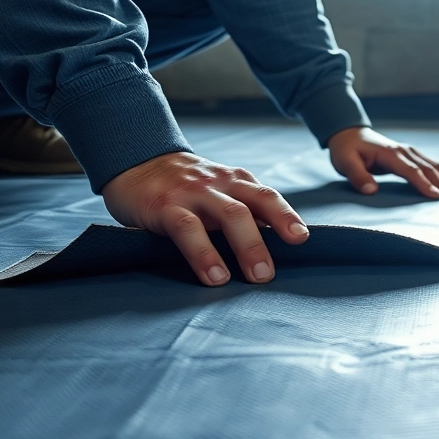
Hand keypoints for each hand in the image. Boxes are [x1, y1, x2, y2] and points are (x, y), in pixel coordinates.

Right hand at [101, 151, 308, 285]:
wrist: (136, 161)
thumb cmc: (185, 186)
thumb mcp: (217, 191)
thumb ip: (241, 211)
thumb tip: (272, 247)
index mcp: (237, 181)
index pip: (268, 197)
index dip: (287, 216)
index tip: (302, 238)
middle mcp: (220, 183)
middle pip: (255, 205)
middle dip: (270, 237)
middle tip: (273, 271)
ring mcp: (194, 192)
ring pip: (229, 215)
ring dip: (246, 246)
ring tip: (256, 276)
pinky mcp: (166, 205)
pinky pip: (189, 229)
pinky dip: (205, 254)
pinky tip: (214, 275)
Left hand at [328, 126, 438, 198]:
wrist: (348, 134)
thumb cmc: (346, 150)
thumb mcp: (345, 163)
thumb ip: (357, 176)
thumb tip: (371, 191)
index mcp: (389, 153)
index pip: (411, 170)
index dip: (424, 183)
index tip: (436, 195)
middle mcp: (402, 150)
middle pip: (426, 167)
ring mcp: (407, 150)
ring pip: (430, 163)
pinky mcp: (408, 154)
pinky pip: (428, 163)